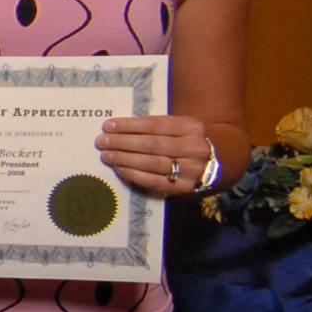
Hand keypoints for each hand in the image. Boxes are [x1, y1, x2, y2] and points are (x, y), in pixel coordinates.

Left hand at [98, 116, 216, 196]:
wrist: (210, 164)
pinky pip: (155, 181)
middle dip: (123, 142)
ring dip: (125, 159)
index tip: (108, 125)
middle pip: (152, 144)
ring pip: (153, 163)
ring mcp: (192, 169)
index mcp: (191, 127)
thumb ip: (153, 126)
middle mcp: (194, 148)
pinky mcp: (184, 187)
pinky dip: (134, 174)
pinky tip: (119, 168)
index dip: (130, 125)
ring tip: (106, 155)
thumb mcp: (176, 127)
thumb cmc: (182, 141)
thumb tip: (115, 128)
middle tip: (101, 141)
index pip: (155, 124)